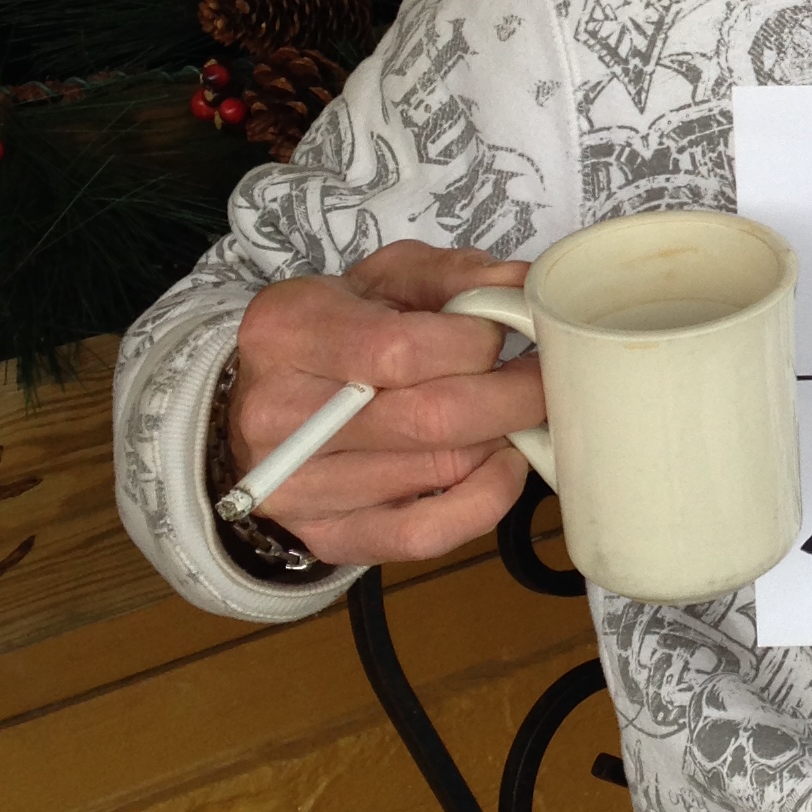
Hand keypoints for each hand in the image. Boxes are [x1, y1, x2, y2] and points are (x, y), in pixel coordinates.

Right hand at [227, 241, 545, 564]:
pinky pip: (426, 534)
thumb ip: (452, 276)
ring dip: (503, 441)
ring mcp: (300, 485)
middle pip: (432, 418)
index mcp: (290, 331)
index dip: (480, 343)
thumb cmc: (338, 331)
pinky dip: (485, 502)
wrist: (265, 402)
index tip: (513, 333)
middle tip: (546, 379)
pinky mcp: (330, 535)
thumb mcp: (382, 279)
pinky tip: (501, 465)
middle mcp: (281, 414)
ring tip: (513, 414)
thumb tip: (521, 286)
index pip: (404, 350)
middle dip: (515, 396)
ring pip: (441, 471)